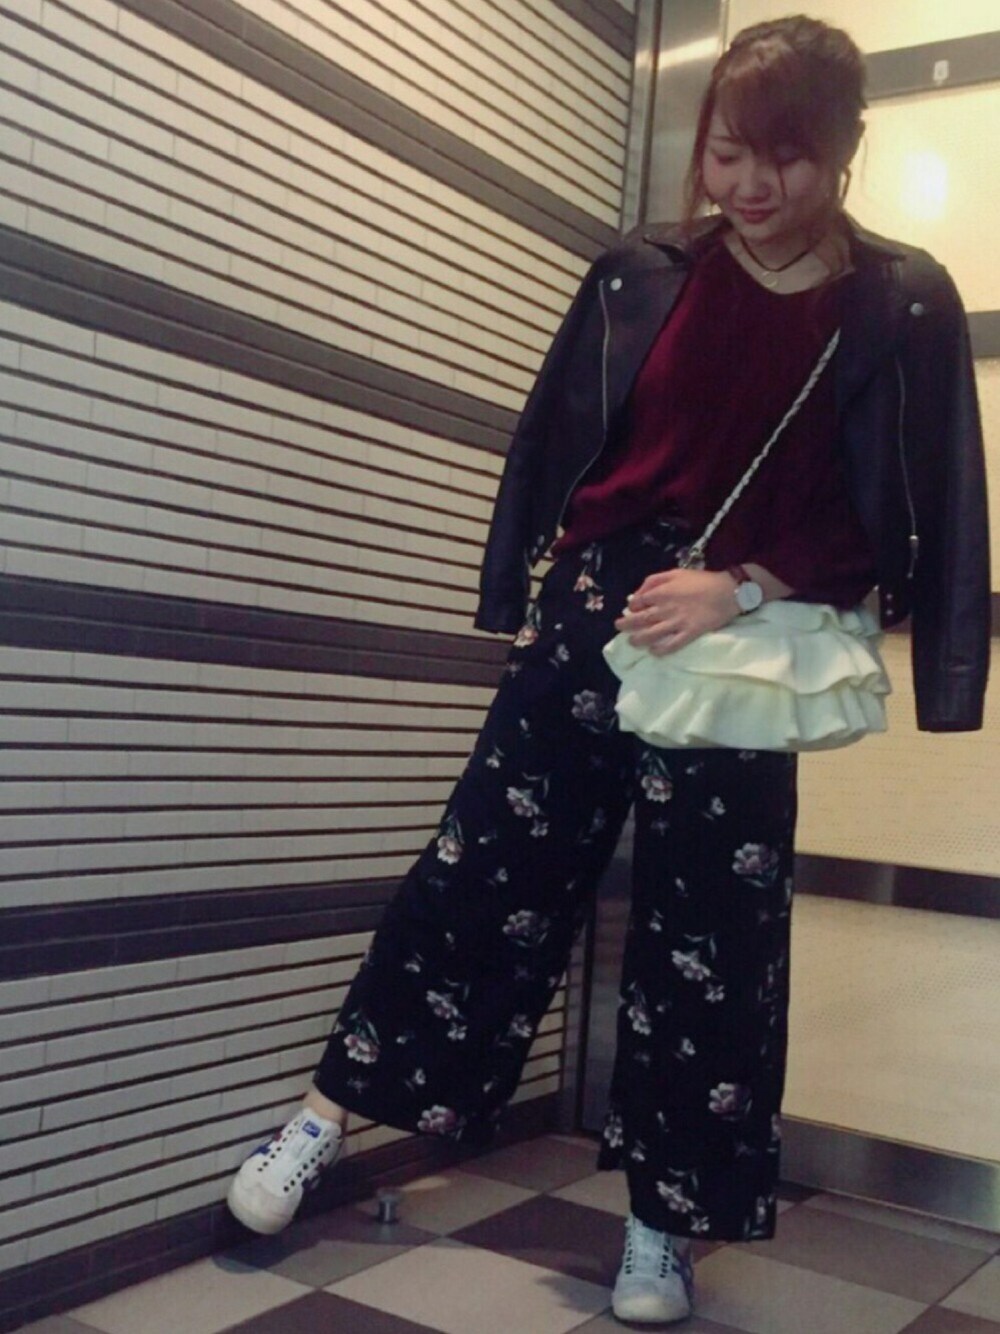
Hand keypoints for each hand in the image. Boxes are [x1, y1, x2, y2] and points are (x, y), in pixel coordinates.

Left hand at [614, 568, 738, 654]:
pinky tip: (654, 652)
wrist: (728, 591)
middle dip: (626, 625)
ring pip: (651, 634)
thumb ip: (655, 580)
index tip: (631, 610)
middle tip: (619, 627)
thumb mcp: (676, 572)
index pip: (639, 602)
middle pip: (640, 619)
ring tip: (632, 642)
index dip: (632, 607)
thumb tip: (638, 593)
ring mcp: (677, 622)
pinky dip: (660, 650)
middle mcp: (665, 608)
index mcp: (662, 592)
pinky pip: (671, 645)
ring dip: (638, 639)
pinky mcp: (689, 633)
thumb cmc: (702, 580)